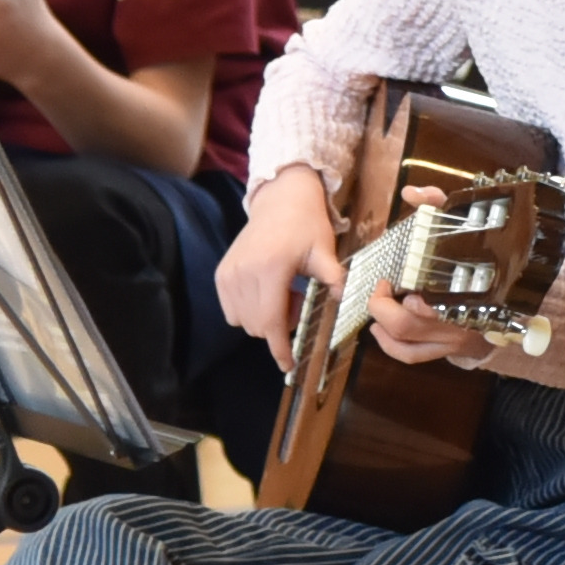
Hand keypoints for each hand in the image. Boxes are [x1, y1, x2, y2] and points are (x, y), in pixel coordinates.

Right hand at [216, 168, 337, 355]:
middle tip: (298, 300)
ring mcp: (228, 274)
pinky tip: (267, 291)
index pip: (271, 322)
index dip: (280, 348)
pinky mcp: (221, 274)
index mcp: (270, 269)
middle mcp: (244, 274)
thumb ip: (333, 278)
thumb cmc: (306, 224)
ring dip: (265, 319)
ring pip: (244, 322)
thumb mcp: (324, 250)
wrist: (279, 199)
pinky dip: (250, 311)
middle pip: (258, 326)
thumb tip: (344, 299)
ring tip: (283, 293)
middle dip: (280, 325)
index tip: (288, 365)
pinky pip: (232, 311)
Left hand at [366, 194, 499, 371]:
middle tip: (381, 288)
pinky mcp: (448, 351)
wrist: (518, 295)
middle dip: (382, 307)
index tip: (389, 276)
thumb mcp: (466, 224)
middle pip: (408, 323)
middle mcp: (458, 318)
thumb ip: (438, 204)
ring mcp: (453, 339)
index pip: (429, 296)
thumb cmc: (485, 258)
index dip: (400, 291)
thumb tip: (410, 192)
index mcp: (466, 288)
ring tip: (376, 310)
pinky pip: (411, 356)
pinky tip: (379, 331)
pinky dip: (389, 347)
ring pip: (406, 344)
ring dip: (382, 328)